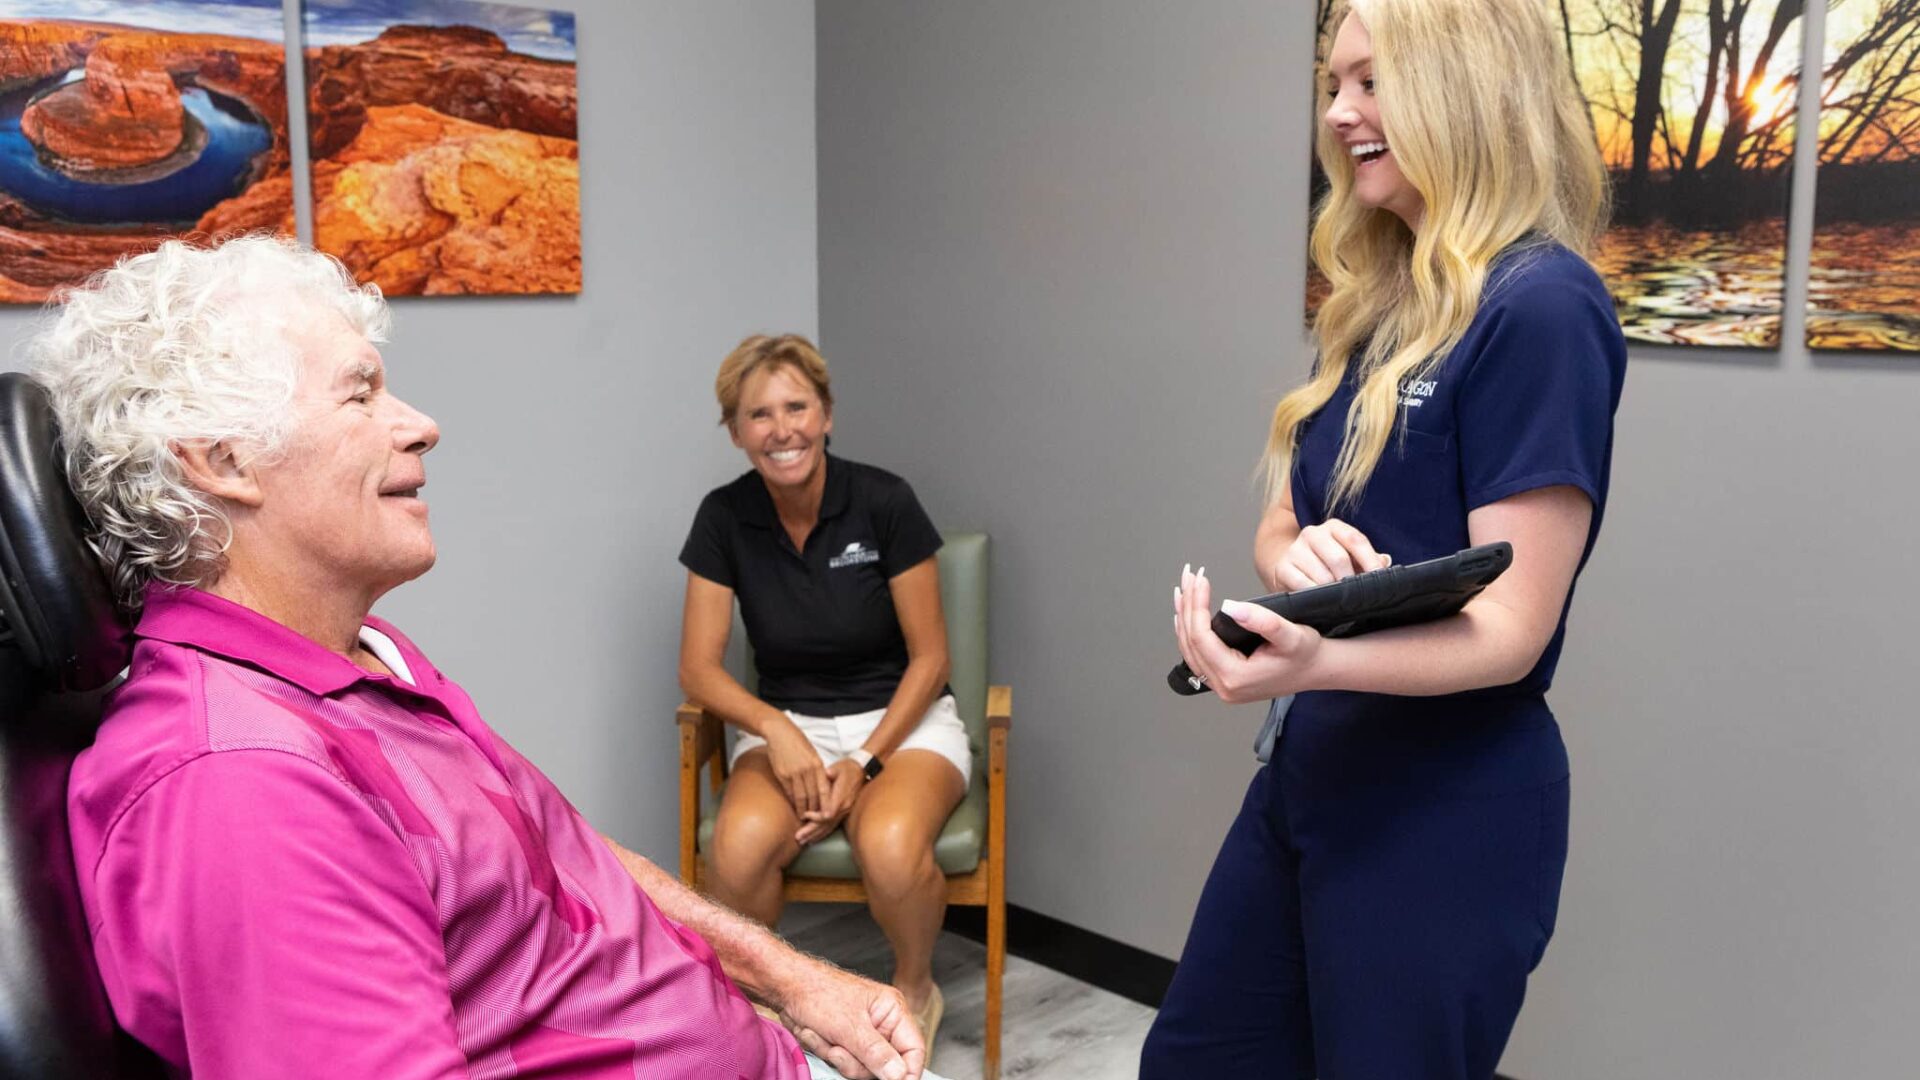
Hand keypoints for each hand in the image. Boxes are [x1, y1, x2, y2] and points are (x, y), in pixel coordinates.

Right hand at [763, 716, 829, 815]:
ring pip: (800, 796)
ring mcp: (794, 773)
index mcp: (817, 764)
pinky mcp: (782, 774)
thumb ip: (817, 768)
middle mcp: (807, 770)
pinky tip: (794, 806)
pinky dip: (792, 800)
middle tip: (816, 820)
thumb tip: (821, 783)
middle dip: (815, 810)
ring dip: (803, 808)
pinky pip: (789, 791)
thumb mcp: (812, 753)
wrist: (780, 733)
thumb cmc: (798, 742)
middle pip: (813, 795)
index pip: (824, 789)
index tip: (828, 814)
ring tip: (804, 816)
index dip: (826, 803)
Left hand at [771, 956, 924, 1079]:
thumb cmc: (817, 992)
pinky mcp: (845, 1042)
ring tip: (823, 1036)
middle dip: (856, 1062)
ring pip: (861, 1067)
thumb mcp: (848, 1026)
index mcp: (892, 1011)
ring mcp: (862, 1035)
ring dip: (836, 1056)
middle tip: (838, 1047)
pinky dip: (826, 1052)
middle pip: (885, 1065)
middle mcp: (881, 1024)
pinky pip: (842, 1063)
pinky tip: (815, 1035)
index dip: (907, 1071)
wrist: (785, 988)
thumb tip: (900, 1075)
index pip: (914, 1049)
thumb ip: (876, 1053)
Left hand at [796, 759, 863, 844]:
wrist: (860, 771)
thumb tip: (827, 773)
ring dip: (815, 835)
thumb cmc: (847, 768)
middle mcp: (844, 807)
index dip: (817, 816)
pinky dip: (822, 834)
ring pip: (829, 827)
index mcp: (842, 796)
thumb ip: (833, 771)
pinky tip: (813, 839)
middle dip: (811, 831)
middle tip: (798, 837)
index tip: (804, 815)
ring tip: (803, 841)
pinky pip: (832, 826)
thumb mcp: (839, 767)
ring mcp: (844, 812)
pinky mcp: (843, 814)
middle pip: (826, 823)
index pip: (829, 811)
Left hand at [1174, 563, 1323, 703]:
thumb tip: (1230, 606)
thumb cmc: (1307, 653)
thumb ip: (1262, 621)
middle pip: (1190, 641)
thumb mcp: (1291, 634)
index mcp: (1235, 677)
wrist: (1317, 670)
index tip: (1201, 579)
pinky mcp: (1223, 680)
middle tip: (1189, 576)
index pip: (1202, 637)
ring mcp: (1221, 686)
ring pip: (1189, 648)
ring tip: (1183, 589)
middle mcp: (1223, 686)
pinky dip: (1189, 630)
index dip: (1196, 605)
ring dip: (1184, 616)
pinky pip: (1197, 655)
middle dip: (1187, 605)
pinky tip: (1186, 613)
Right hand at [1264, 518, 1388, 592]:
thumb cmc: (1329, 566)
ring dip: (1333, 591)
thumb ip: (1370, 560)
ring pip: (1322, 575)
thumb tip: (1385, 562)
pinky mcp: (1282, 567)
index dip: (1369, 560)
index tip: (1379, 578)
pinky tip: (1322, 601)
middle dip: (1350, 581)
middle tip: (1357, 596)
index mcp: (1334, 527)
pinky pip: (1303, 585)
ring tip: (1340, 601)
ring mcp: (1295, 549)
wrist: (1293, 571)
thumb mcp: (1351, 559)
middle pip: (1338, 558)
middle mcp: (1313, 533)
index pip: (1355, 540)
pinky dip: (1316, 595)